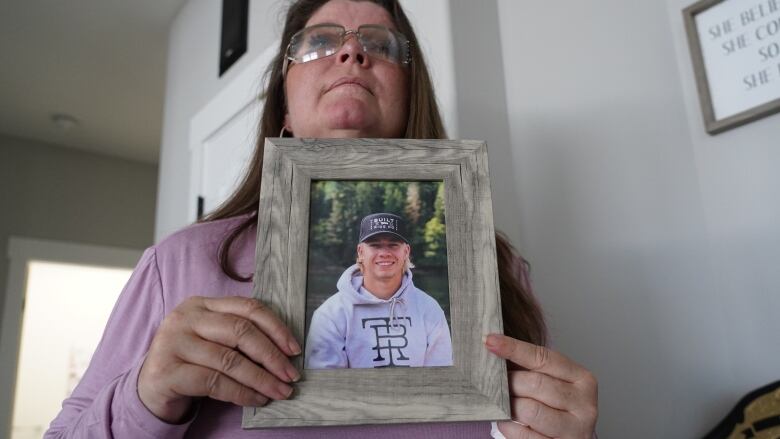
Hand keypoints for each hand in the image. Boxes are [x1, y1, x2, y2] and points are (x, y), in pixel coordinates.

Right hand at [138, 296, 300, 422]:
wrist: (150, 388)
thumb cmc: (191, 361)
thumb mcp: (213, 339)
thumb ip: (240, 335)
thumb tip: (286, 351)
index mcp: (202, 304)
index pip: (247, 308)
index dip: (276, 328)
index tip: (295, 349)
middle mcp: (186, 318)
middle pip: (241, 331)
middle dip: (272, 355)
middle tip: (291, 375)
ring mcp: (173, 342)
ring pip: (230, 359)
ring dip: (261, 379)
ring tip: (279, 391)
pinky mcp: (168, 371)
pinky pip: (215, 382)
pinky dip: (241, 393)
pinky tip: (256, 399)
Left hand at [485, 334, 597, 438]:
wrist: (570, 438)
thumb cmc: (557, 407)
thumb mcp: (552, 382)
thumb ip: (530, 367)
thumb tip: (494, 346)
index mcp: (583, 379)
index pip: (543, 358)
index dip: (514, 348)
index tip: (491, 341)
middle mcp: (584, 404)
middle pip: (535, 384)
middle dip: (509, 382)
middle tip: (494, 382)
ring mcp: (574, 429)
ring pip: (529, 410)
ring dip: (508, 405)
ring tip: (502, 402)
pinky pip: (523, 434)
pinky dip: (508, 426)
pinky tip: (506, 421)